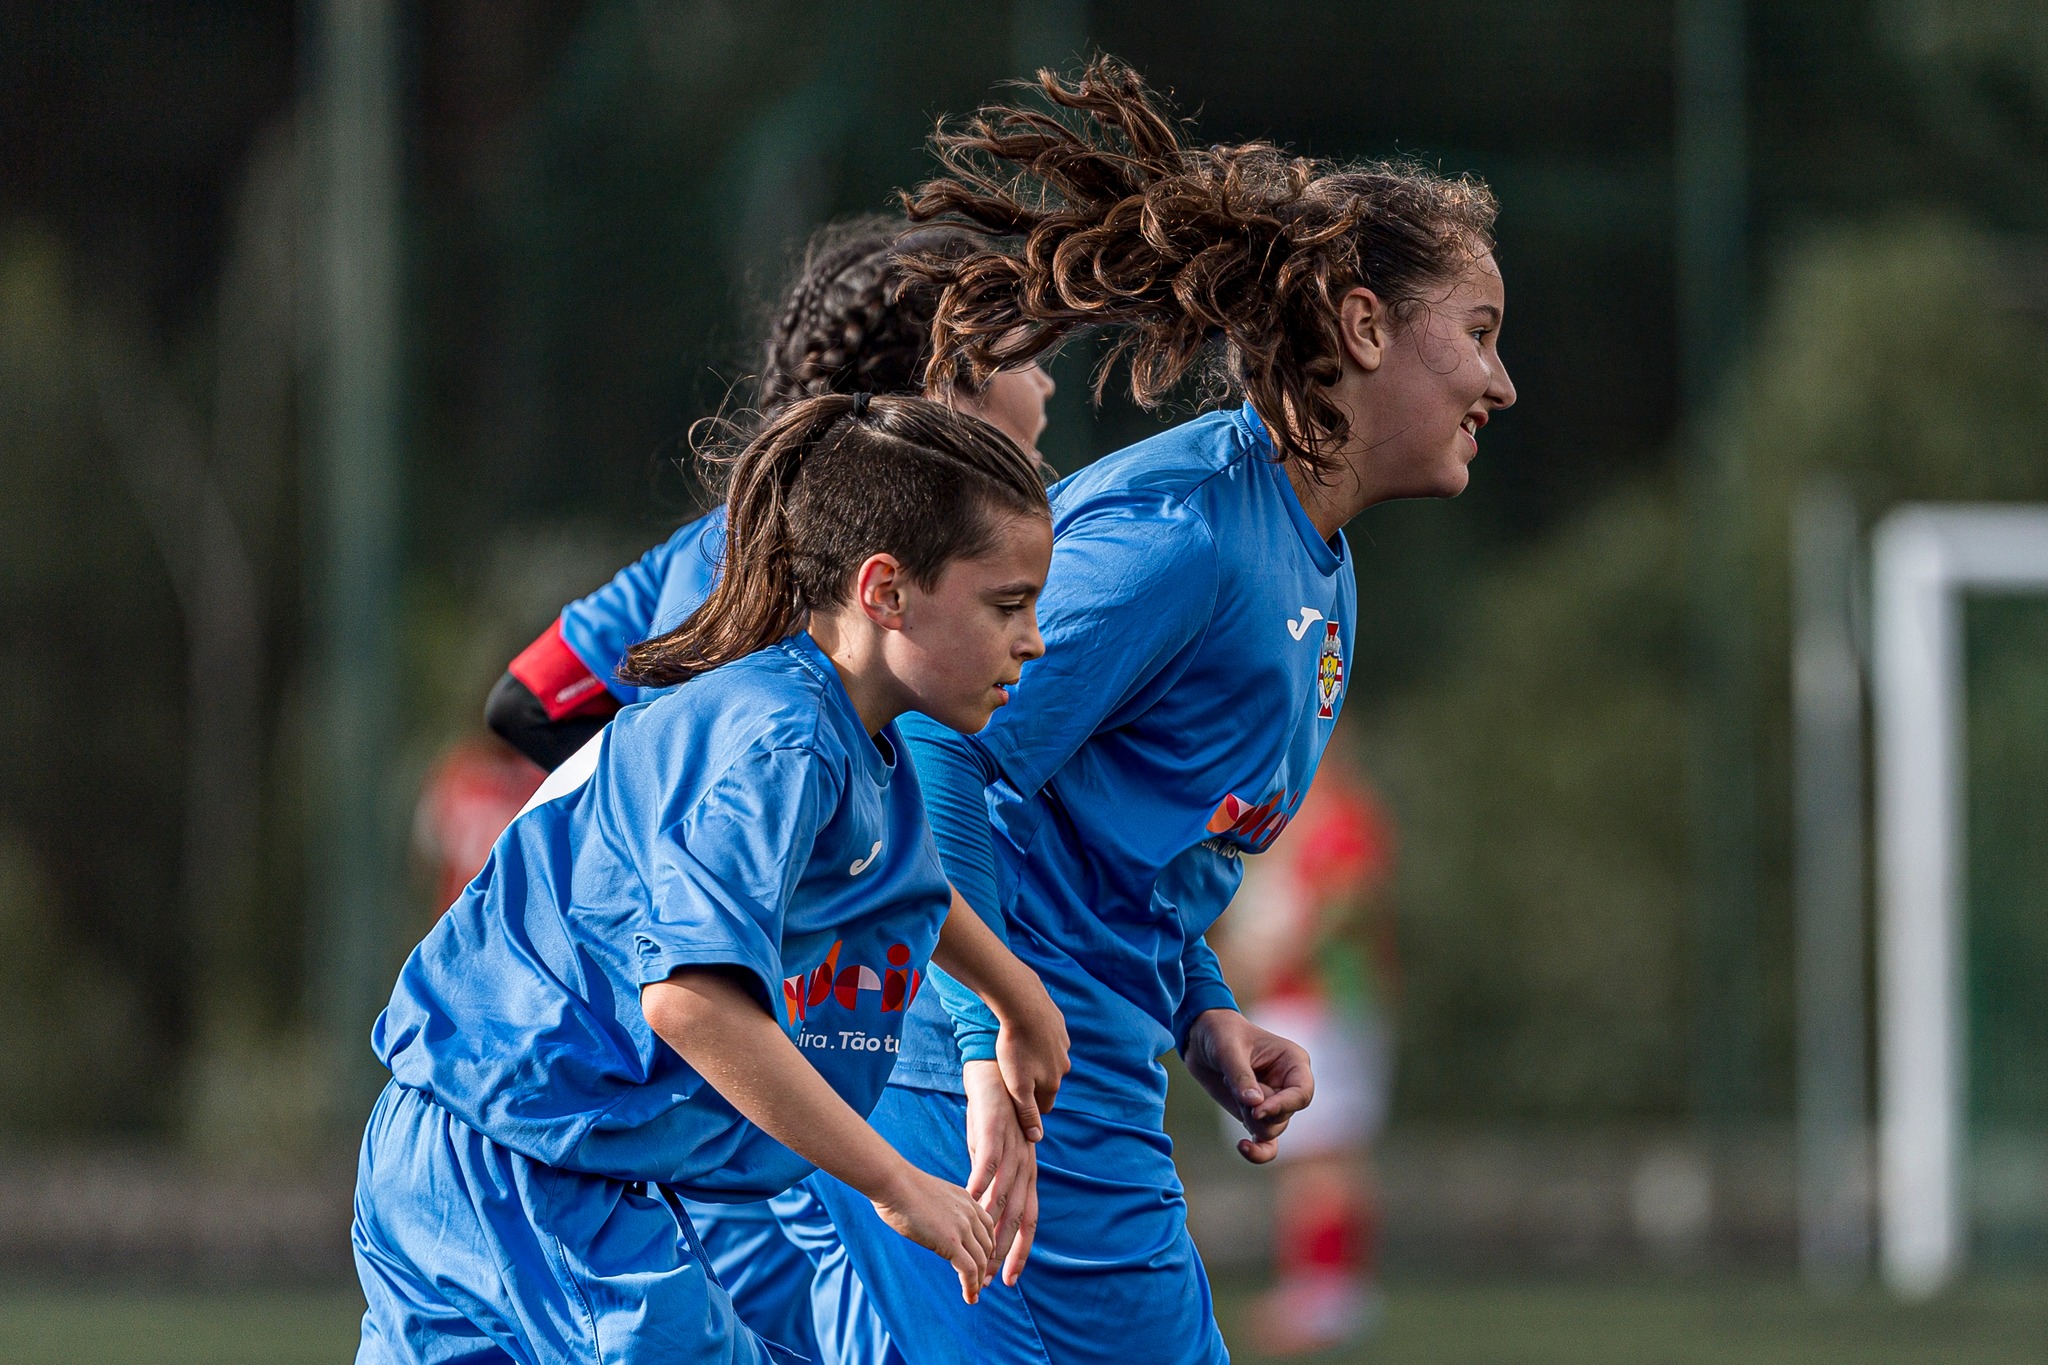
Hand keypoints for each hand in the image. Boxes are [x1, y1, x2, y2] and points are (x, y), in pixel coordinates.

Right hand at [870, 1163, 997, 1303]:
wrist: (893, 1182)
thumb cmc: (899, 1186)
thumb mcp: (930, 1194)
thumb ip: (939, 1207)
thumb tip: (929, 1218)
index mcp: (965, 1198)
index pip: (987, 1226)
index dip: (986, 1246)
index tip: (981, 1260)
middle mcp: (970, 1212)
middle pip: (987, 1245)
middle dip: (986, 1266)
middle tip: (980, 1282)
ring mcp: (963, 1227)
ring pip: (981, 1261)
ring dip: (979, 1281)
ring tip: (974, 1294)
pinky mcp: (952, 1243)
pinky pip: (969, 1271)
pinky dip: (971, 1287)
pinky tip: (969, 1298)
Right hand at [963, 1060, 1040, 1285]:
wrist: (997, 1080)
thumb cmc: (994, 1122)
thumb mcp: (997, 1160)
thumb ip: (994, 1186)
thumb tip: (982, 1211)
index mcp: (1027, 1177)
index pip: (1028, 1222)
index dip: (1020, 1252)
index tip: (1008, 1279)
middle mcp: (1025, 1169)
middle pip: (1018, 1218)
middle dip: (1003, 1252)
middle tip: (988, 1279)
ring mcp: (1013, 1152)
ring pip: (1004, 1197)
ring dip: (991, 1227)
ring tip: (975, 1251)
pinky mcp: (996, 1135)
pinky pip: (990, 1163)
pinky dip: (981, 1183)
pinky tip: (970, 1200)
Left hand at [992, 973, 1069, 1142]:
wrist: (1022, 1003)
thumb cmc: (1014, 1046)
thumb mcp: (1016, 1086)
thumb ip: (1027, 1112)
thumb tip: (1036, 1138)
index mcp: (1053, 1084)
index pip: (1043, 1107)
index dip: (1027, 1106)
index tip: (1012, 1098)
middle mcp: (1063, 1067)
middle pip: (1047, 1083)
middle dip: (1032, 1083)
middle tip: (1011, 1073)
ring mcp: (1063, 1045)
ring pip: (1049, 1060)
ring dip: (1036, 1060)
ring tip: (1016, 1051)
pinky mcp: (1059, 1025)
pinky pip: (1049, 1040)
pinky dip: (1038, 1040)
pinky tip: (1025, 1033)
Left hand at [1181, 1008, 1313, 1163]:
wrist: (1200, 1039)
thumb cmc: (1220, 1033)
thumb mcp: (1227, 1049)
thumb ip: (1241, 1076)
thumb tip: (1255, 1105)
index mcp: (1293, 1062)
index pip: (1302, 1093)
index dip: (1283, 1105)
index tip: (1256, 1110)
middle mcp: (1288, 1085)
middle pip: (1284, 1116)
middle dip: (1257, 1111)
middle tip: (1233, 1086)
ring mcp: (1274, 1102)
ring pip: (1272, 1130)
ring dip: (1248, 1118)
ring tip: (1231, 1089)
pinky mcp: (1257, 1116)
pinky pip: (1267, 1143)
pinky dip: (1258, 1151)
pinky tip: (1243, 1146)